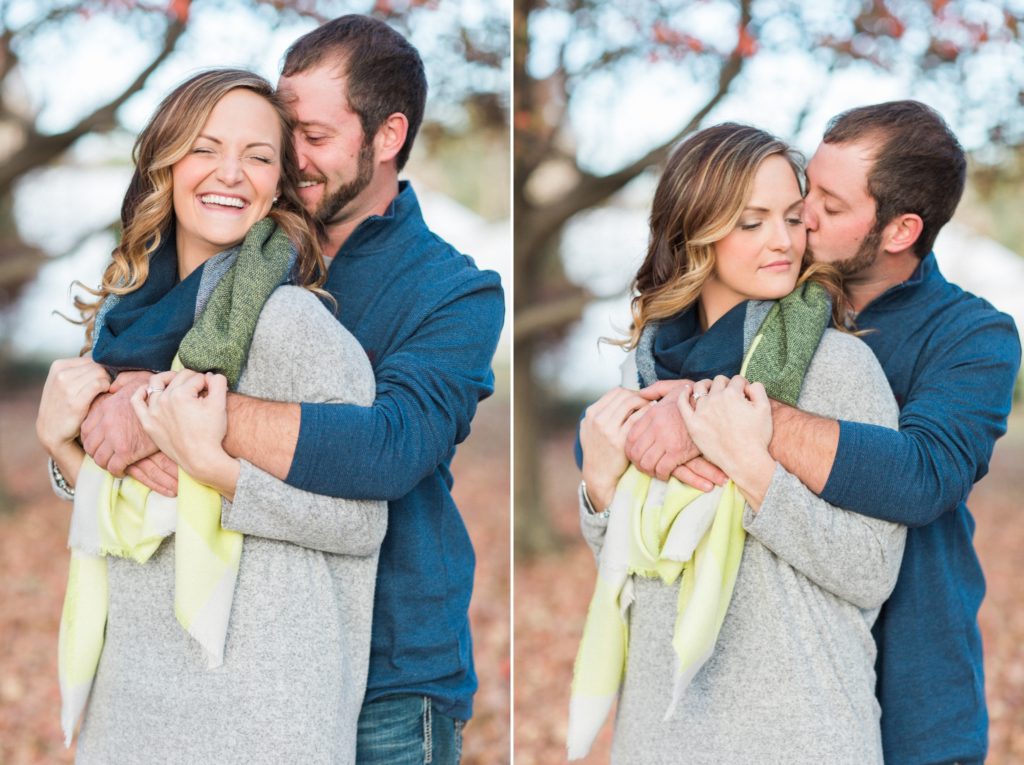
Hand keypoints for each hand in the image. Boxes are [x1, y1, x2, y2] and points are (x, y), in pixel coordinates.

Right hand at [36, 355, 110, 457]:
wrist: (52, 431)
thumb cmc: (63, 404)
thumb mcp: (64, 382)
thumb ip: (80, 369)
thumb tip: (104, 357)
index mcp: (58, 366)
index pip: (91, 357)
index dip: (101, 367)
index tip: (101, 378)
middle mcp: (61, 374)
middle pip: (97, 365)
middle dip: (105, 375)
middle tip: (105, 387)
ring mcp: (67, 387)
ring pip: (100, 373)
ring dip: (107, 382)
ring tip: (103, 391)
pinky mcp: (75, 401)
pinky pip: (99, 384)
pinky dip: (106, 387)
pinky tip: (104, 394)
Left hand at [80, 370, 158, 475]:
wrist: (172, 406)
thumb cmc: (157, 393)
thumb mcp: (137, 380)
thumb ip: (122, 381)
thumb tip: (112, 386)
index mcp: (105, 408)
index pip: (85, 429)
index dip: (89, 439)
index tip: (98, 444)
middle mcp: (105, 423)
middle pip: (89, 445)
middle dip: (95, 453)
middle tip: (105, 456)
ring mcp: (115, 438)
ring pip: (99, 458)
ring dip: (105, 464)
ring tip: (113, 464)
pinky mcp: (126, 451)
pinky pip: (113, 467)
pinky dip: (116, 471)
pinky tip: (123, 470)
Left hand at [130, 370, 238, 497]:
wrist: (201, 459)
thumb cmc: (211, 433)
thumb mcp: (220, 405)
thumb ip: (217, 382)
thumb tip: (209, 375)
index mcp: (181, 394)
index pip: (196, 378)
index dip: (208, 383)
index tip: (213, 391)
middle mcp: (163, 400)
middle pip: (179, 379)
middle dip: (193, 381)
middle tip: (202, 390)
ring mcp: (153, 412)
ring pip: (157, 384)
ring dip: (169, 380)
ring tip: (180, 385)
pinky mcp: (148, 423)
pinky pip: (137, 402)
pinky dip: (141, 392)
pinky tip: (147, 389)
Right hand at [580, 387, 649, 509]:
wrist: (599, 475)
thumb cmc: (598, 451)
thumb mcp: (590, 429)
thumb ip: (600, 414)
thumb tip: (620, 399)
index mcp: (591, 414)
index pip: (615, 392)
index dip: (630, 393)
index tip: (638, 399)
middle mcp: (597, 419)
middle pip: (624, 395)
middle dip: (639, 397)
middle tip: (648, 403)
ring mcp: (607, 430)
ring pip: (631, 403)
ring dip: (644, 403)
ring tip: (651, 409)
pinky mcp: (619, 441)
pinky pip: (636, 419)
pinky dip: (646, 414)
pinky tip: (651, 419)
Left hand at [625, 379, 704, 483]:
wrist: (715, 409)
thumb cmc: (696, 399)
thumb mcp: (675, 388)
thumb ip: (656, 389)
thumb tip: (641, 394)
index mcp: (653, 414)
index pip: (630, 436)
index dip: (629, 449)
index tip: (635, 454)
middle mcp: (656, 427)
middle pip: (635, 452)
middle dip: (637, 463)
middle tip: (643, 466)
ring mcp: (666, 440)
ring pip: (646, 462)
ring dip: (648, 470)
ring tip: (654, 471)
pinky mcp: (678, 452)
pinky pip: (662, 469)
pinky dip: (661, 474)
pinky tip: (665, 474)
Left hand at [678, 375, 775, 506]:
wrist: (744, 460)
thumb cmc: (757, 436)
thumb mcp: (765, 409)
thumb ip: (758, 389)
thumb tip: (748, 384)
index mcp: (732, 394)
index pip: (737, 380)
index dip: (743, 386)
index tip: (745, 394)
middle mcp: (715, 399)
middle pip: (719, 381)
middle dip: (727, 384)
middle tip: (730, 394)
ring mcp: (701, 411)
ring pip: (700, 388)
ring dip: (707, 386)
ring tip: (710, 390)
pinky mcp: (692, 423)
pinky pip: (682, 403)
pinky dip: (684, 394)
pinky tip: (687, 391)